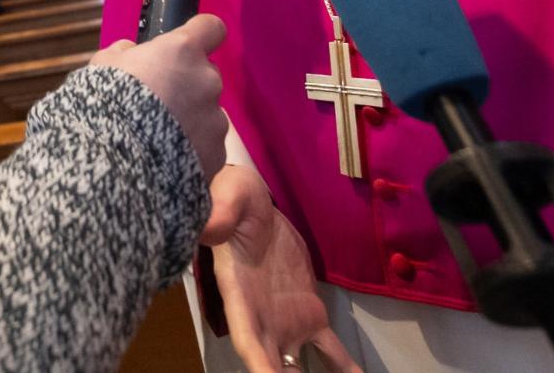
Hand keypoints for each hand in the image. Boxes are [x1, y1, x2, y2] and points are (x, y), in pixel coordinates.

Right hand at [94, 14, 228, 179]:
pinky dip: (191, 148)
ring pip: (207, 111)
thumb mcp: (104, 65)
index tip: (189, 45)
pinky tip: (165, 158)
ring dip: (190, 117)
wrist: (115, 162)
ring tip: (157, 136)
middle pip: (205, 74)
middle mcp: (207, 80)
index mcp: (182, 50)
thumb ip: (125, 54)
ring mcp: (215, 119)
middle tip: (158, 101)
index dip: (201, 34)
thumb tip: (132, 53)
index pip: (211, 28)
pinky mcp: (216, 153)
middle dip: (187, 84)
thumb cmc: (106, 103)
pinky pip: (207, 144)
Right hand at [208, 163, 356, 371]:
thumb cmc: (235, 197)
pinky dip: (344, 369)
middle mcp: (262, 320)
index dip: (261, 367)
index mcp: (240, 297)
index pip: (248, 341)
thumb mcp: (228, 198)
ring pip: (298, 366)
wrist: (255, 201)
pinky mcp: (311, 314)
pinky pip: (330, 350)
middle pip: (273, 365)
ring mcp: (287, 322)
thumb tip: (209, 226)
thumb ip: (220, 213)